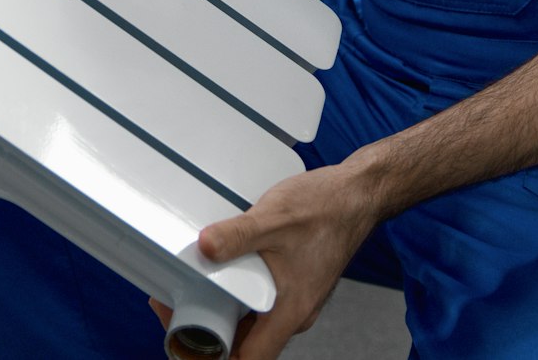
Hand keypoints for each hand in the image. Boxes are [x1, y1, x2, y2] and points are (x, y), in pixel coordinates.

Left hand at [192, 164, 385, 359]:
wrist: (356, 194)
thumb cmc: (327, 208)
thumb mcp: (274, 218)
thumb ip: (237, 235)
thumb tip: (205, 247)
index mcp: (290, 311)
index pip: (250, 358)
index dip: (217, 354)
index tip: (189, 336)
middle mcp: (294, 312)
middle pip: (246, 340)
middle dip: (211, 328)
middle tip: (180, 302)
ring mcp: (295, 299)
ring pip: (253, 319)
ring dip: (225, 307)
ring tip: (197, 283)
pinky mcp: (294, 283)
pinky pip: (262, 299)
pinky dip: (241, 291)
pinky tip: (227, 267)